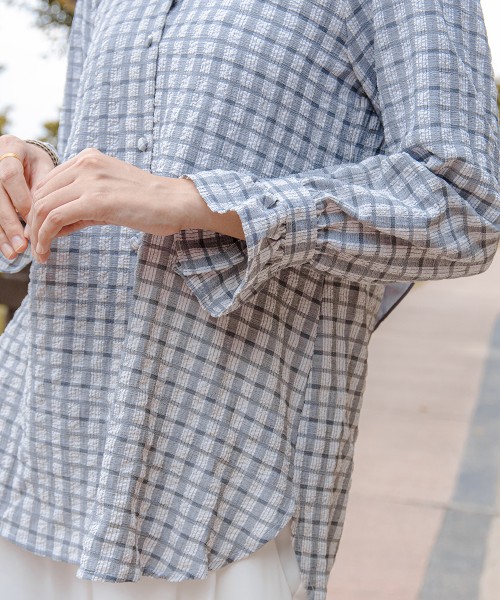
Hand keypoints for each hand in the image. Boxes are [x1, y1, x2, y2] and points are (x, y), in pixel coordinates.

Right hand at [0, 134, 54, 258]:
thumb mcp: (45, 169)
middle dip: (9, 223)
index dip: (21, 201)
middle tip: (22, 246)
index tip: (34, 221)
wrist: (21, 154)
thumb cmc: (38, 164)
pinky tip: (6, 249)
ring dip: (1, 233)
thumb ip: (45, 189)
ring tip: (13, 254)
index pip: (10, 177)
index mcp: (11, 147)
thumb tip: (45, 220)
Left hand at [28, 148, 193, 262]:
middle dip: (33, 223)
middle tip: (35, 247)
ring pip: (43, 206)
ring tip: (39, 253)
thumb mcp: (110, 198)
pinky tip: (46, 252)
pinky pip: (55, 218)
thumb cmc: (150, 204)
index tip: (39, 231)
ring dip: (36, 233)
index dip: (37, 210)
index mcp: (89, 158)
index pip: (48, 183)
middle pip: (40, 194)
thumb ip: (82, 207)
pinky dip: (44, 237)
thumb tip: (56, 226)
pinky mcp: (95, 200)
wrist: (177, 203)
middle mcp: (85, 163)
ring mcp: (89, 180)